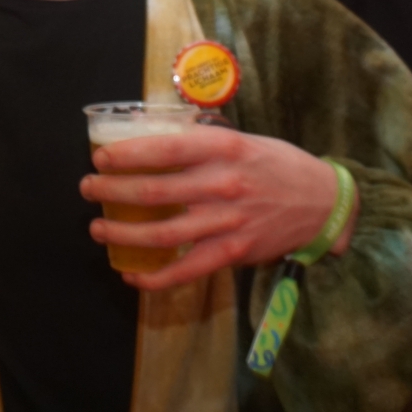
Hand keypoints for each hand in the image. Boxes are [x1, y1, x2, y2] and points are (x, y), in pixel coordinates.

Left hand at [80, 124, 355, 291]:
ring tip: (98, 230)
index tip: (99, 158)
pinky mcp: (234, 252)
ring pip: (163, 234)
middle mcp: (223, 185)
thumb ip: (203, 140)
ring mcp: (228, 222)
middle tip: (88, 190)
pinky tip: (132, 275)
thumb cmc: (277, 165)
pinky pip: (187, 270)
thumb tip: (156, 134)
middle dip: (111, 192)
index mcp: (224, 150)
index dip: (126, 155)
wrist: (323, 202)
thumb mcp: (243, 139)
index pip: (164, 150)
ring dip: (123, 234)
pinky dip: (156, 277)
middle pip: (154, 192)